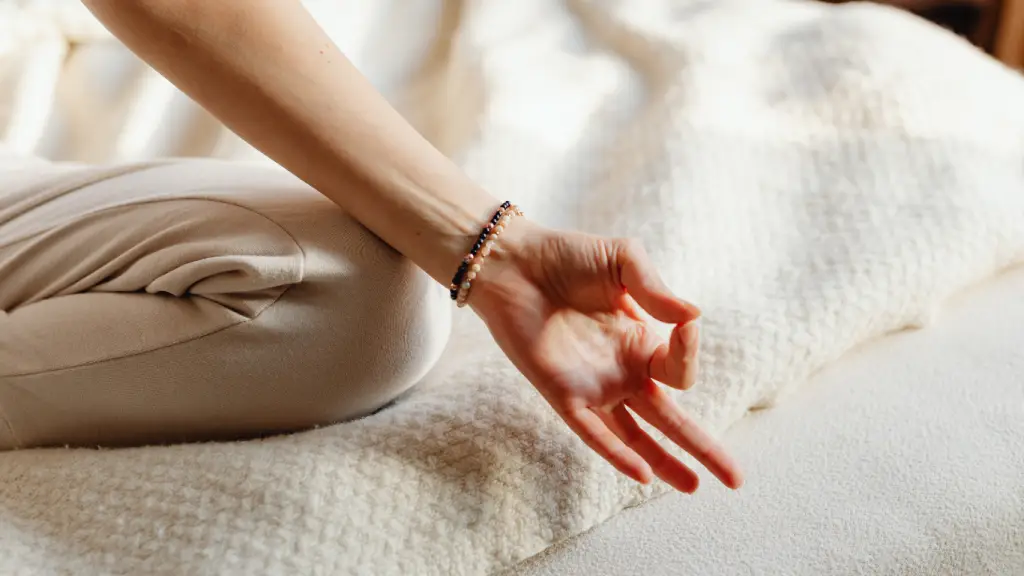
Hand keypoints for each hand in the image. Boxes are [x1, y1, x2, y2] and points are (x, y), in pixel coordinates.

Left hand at [469, 221, 742, 492]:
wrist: (513, 263)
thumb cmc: (567, 256)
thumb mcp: (624, 260)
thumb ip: (657, 290)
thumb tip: (693, 318)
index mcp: (640, 341)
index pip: (680, 369)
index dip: (689, 352)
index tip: (687, 324)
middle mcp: (622, 371)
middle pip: (670, 419)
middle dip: (703, 447)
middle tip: (736, 479)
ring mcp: (594, 387)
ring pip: (636, 437)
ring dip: (665, 463)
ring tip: (694, 487)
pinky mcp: (563, 394)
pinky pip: (594, 432)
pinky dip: (618, 453)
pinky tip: (643, 476)